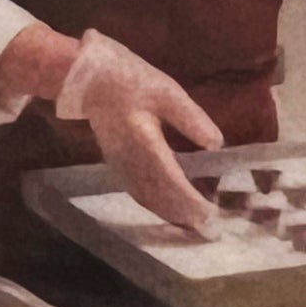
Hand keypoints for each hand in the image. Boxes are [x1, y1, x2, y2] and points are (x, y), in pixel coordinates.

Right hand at [57, 30, 223, 236]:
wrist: (89, 80)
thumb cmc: (130, 80)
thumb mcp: (168, 92)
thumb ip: (191, 119)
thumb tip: (216, 144)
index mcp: (145, 142)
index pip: (171, 181)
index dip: (190, 201)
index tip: (210, 214)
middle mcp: (130, 160)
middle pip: (159, 197)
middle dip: (183, 214)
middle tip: (207, 226)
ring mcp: (120, 164)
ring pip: (146, 198)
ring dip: (168, 213)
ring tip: (191, 223)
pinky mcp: (115, 163)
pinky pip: (136, 191)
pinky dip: (154, 204)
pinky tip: (166, 207)